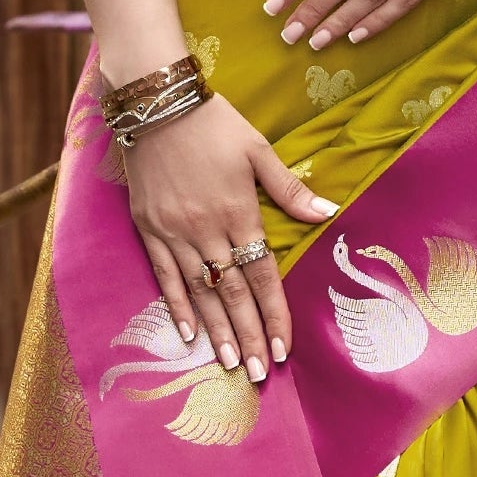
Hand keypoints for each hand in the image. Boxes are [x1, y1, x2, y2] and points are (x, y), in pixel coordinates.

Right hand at [122, 94, 337, 378]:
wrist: (156, 102)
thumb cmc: (214, 123)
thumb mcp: (258, 150)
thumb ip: (289, 189)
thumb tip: (328, 213)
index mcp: (238, 211)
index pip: (262, 275)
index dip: (274, 314)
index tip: (284, 349)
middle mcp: (206, 229)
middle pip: (232, 293)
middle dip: (248, 336)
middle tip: (257, 373)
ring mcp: (174, 232)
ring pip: (200, 291)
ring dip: (216, 331)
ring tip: (228, 364)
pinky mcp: (148, 228)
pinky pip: (164, 275)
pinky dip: (177, 306)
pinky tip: (188, 334)